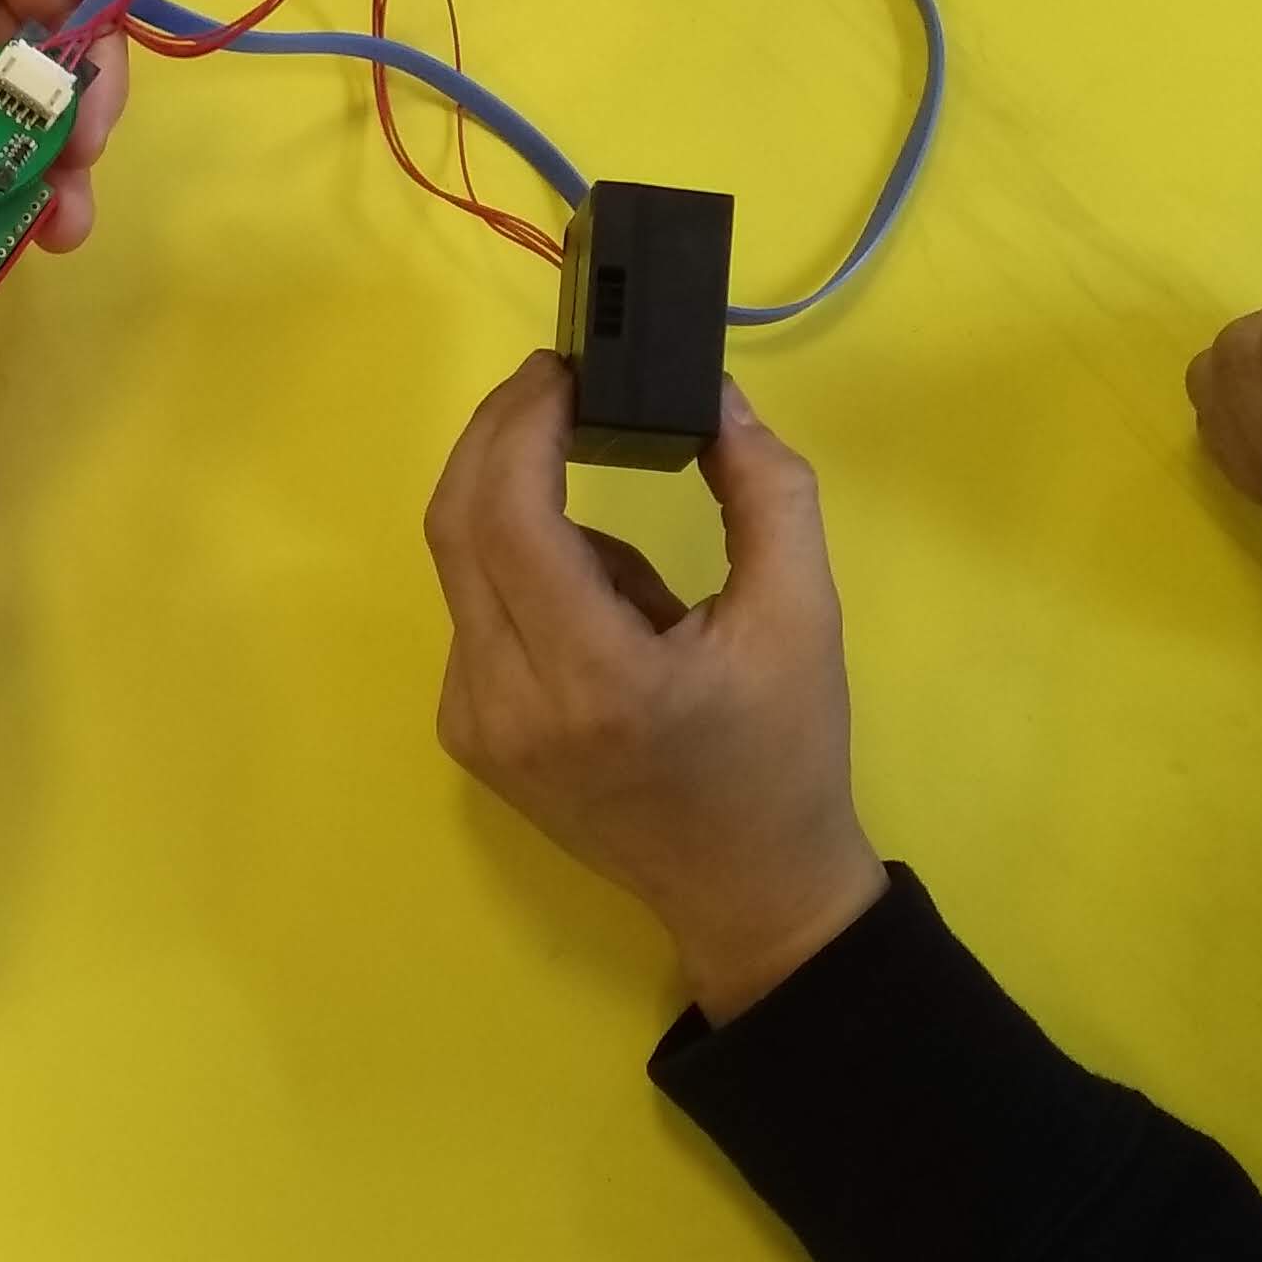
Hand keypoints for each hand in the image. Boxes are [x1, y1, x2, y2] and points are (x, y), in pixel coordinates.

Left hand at [424, 358, 886, 1023]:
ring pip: (465, 563)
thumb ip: (766, 488)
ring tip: (637, 579)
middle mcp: (508, 702)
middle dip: (502, 435)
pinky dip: (528, 579)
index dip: (523, 424)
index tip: (564, 370)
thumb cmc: (785, 754)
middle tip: (560, 386)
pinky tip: (602, 620)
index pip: (510, 515)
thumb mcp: (804, 614)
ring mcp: (472, 724)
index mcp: (594, 678)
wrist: (749, 891)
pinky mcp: (465, 735)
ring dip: (529, 517)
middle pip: (457, 523)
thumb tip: (710, 394)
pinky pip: (477, 613)